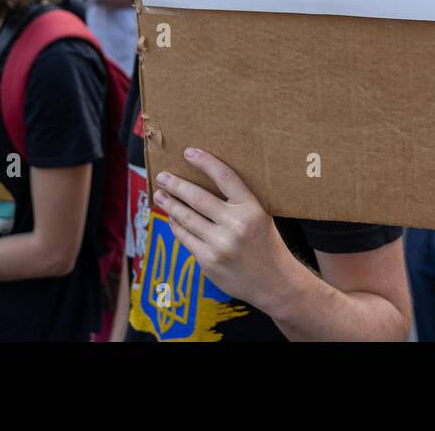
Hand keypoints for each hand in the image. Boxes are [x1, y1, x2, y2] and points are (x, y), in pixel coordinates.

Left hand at [153, 148, 299, 310]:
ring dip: (170, 204)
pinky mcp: (208, 260)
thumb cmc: (266, 244)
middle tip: (163, 176)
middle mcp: (236, 225)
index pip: (225, 177)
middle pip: (198, 198)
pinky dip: (176, 225)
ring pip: (187, 218)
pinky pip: (185, 238)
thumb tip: (205, 182)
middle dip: (176, 185)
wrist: (274, 281)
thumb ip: (238, 202)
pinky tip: (172, 217)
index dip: (205, 162)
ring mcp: (220, 244)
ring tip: (160, 195)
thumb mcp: (261, 216)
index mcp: (252, 209)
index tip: (189, 152)